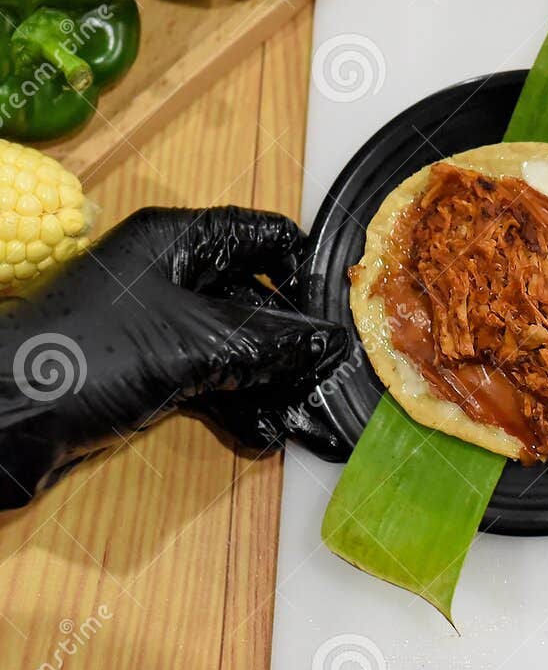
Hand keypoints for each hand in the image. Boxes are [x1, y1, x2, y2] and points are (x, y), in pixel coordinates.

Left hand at [0, 207, 351, 509]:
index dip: (307, 272)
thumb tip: (326, 341)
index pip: (265, 236)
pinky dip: (234, 402)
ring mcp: (151, 322)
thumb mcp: (195, 345)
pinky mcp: (140, 368)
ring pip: (231, 342)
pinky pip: (205, 377)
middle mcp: (165, 272)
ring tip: (297, 415)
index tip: (339, 314)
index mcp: (175, 240)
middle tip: (325, 375)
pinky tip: (260, 433)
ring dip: (267, 380)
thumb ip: (269, 341)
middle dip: (291, 340)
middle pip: (252, 294)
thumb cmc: (85, 357)